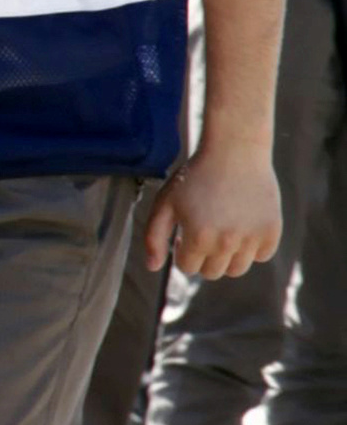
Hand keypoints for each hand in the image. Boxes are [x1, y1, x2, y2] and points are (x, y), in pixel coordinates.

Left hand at [144, 141, 279, 280]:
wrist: (234, 152)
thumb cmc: (195, 177)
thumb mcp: (164, 203)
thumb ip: (153, 238)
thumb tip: (153, 268)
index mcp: (198, 237)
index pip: (188, 267)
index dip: (181, 251)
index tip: (184, 233)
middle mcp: (227, 242)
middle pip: (212, 272)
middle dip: (202, 257)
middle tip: (202, 232)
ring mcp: (252, 237)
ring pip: (237, 269)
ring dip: (226, 257)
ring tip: (221, 232)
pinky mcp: (272, 230)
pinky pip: (262, 256)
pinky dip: (252, 248)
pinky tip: (243, 227)